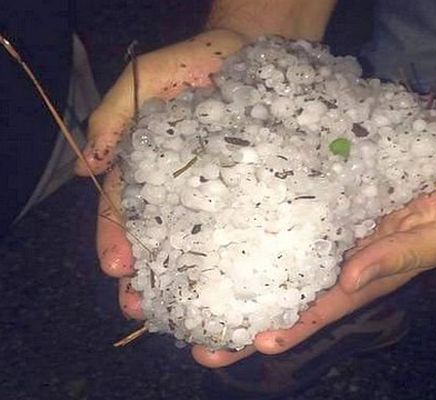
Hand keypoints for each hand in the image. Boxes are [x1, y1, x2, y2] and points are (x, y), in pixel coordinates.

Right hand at [76, 30, 245, 328]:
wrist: (250, 51)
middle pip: (152, 235)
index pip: (120, 208)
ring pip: (190, 240)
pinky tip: (228, 282)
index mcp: (142, 165)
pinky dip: (227, 255)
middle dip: (142, 273)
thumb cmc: (193, 62)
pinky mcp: (245, 189)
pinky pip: (234, 224)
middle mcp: (173, 186)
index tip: (115, 267)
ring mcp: (211, 190)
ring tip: (176, 310)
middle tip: (139, 306)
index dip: (114, 238)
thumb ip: (113, 117)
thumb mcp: (144, 80)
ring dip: (180, 277)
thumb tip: (86, 167)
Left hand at [192, 159, 435, 366]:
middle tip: (201, 346)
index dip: (294, 326)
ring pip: (281, 261)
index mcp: (372, 274)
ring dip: (239, 280)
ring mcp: (330, 230)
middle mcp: (343, 258)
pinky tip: (219, 236)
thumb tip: (352, 278)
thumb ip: (402, 257)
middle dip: (249, 323)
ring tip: (191, 301)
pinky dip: (256, 230)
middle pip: (292, 295)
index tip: (255, 342)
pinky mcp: (325, 200)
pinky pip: (287, 218)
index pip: (327, 306)